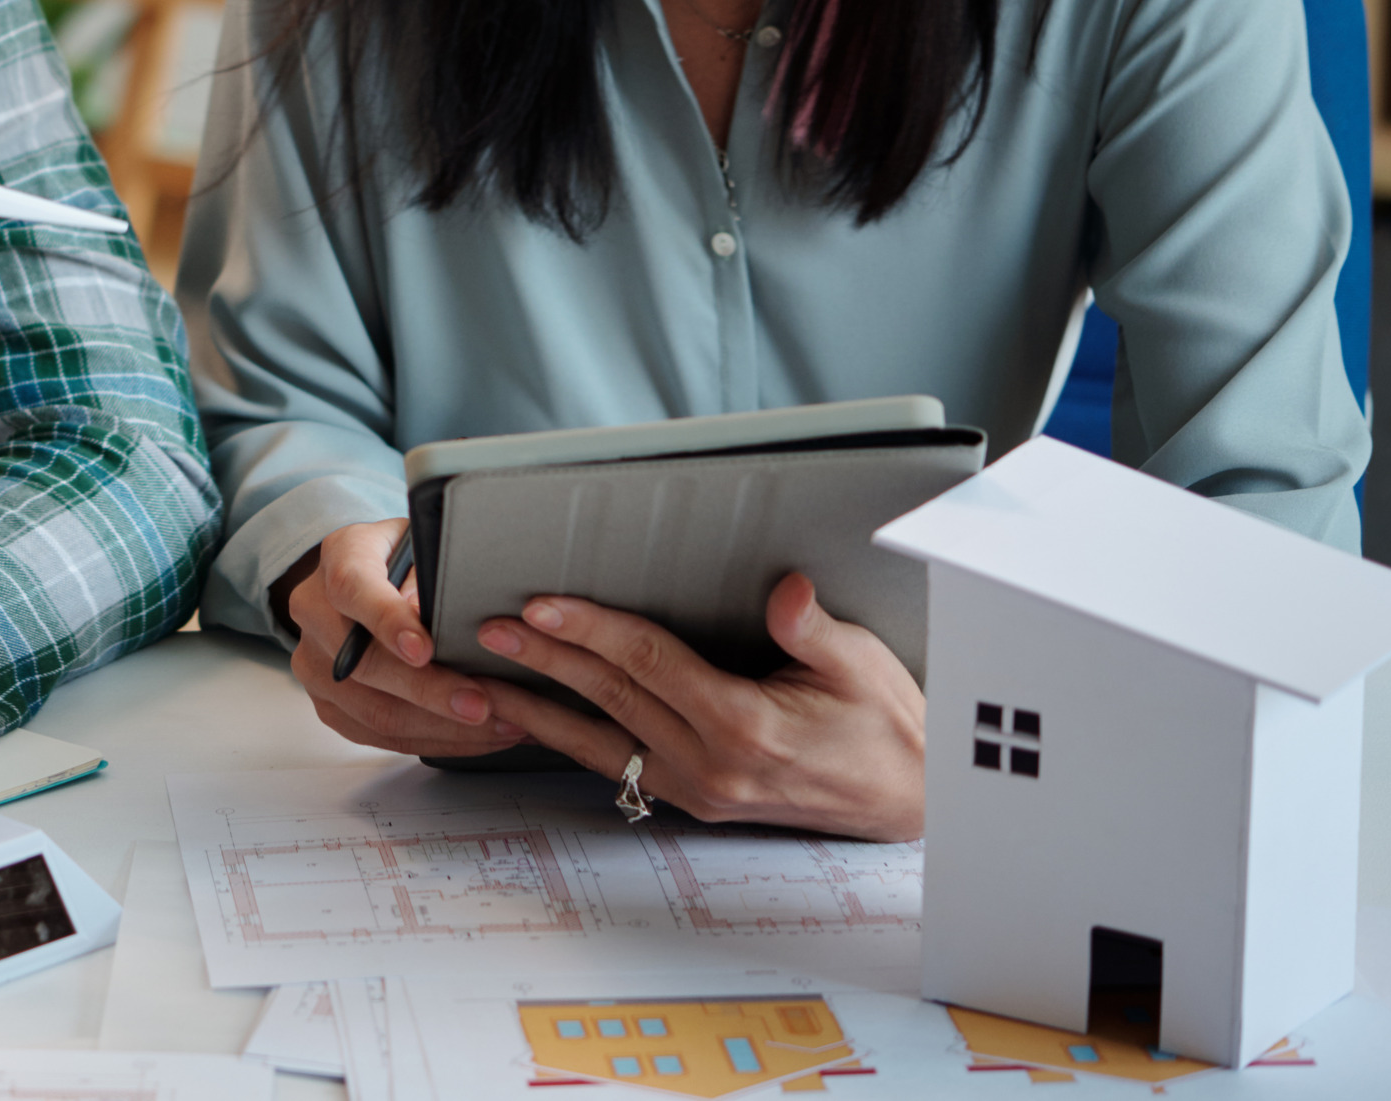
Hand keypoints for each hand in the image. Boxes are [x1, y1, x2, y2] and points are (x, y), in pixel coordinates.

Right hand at [280, 518, 531, 759]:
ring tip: (499, 726)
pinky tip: (475, 737)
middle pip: (364, 664)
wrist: (367, 579)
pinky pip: (378, 735)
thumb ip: (426, 572)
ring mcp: (316, 663)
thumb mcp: (423, 544)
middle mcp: (315, 611)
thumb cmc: (407, 559)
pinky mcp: (328, 703)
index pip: (354, 589)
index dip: (388, 622)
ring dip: (441, 726)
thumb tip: (430, 611)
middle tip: (482, 705)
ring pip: (374, 711)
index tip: (425, 650)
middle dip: (429, 690)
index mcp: (340, 556)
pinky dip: (432, 740)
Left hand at [468, 571, 925, 840]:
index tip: (542, 604)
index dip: (593, 629)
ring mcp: (699, 789)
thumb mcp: (861, 666)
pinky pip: (617, 765)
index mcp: (746, 727)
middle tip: (489, 628)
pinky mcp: (694, 798)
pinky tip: (535, 720)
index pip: (650, 666)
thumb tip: (785, 591)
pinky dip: (569, 740)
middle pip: (611, 699)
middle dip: (545, 660)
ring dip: (538, 709)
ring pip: (599, 742)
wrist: (908, 799)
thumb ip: (813, 630)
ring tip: (482, 680)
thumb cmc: (886, 726)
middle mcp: (712, 765)